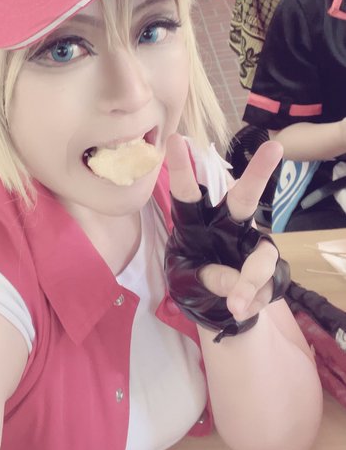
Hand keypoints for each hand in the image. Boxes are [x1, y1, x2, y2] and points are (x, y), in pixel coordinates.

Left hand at [166, 133, 283, 322]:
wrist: (214, 310)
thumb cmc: (192, 283)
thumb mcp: (184, 281)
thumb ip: (205, 278)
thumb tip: (234, 282)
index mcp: (197, 223)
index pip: (188, 194)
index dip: (183, 168)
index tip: (175, 140)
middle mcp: (229, 227)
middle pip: (244, 199)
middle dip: (258, 174)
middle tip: (274, 147)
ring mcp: (252, 247)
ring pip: (262, 253)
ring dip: (250, 279)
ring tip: (235, 305)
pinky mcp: (271, 271)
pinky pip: (268, 285)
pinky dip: (252, 300)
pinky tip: (239, 310)